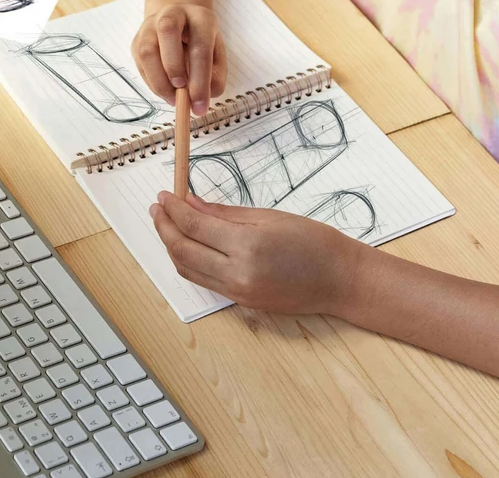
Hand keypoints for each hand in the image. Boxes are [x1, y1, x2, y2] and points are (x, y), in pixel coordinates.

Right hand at [131, 3, 227, 114]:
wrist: (181, 23)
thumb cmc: (202, 43)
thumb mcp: (217, 57)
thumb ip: (214, 79)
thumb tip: (199, 101)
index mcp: (200, 17)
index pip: (200, 47)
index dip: (200, 80)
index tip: (200, 107)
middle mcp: (173, 14)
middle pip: (168, 31)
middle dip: (174, 67)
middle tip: (182, 93)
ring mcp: (151, 25)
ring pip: (146, 49)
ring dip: (159, 80)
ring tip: (173, 98)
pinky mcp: (137, 39)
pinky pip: (139, 63)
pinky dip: (151, 82)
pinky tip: (164, 90)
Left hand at [149, 191, 372, 316]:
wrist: (340, 280)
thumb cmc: (313, 242)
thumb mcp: (268, 217)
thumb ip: (223, 213)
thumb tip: (190, 203)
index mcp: (248, 246)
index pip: (195, 226)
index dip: (173, 210)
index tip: (164, 195)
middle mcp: (239, 274)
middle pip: (183, 251)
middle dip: (164, 228)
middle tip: (157, 208)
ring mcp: (238, 293)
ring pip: (188, 271)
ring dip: (172, 247)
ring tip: (167, 224)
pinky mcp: (241, 303)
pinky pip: (204, 282)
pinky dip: (189, 263)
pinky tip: (188, 246)